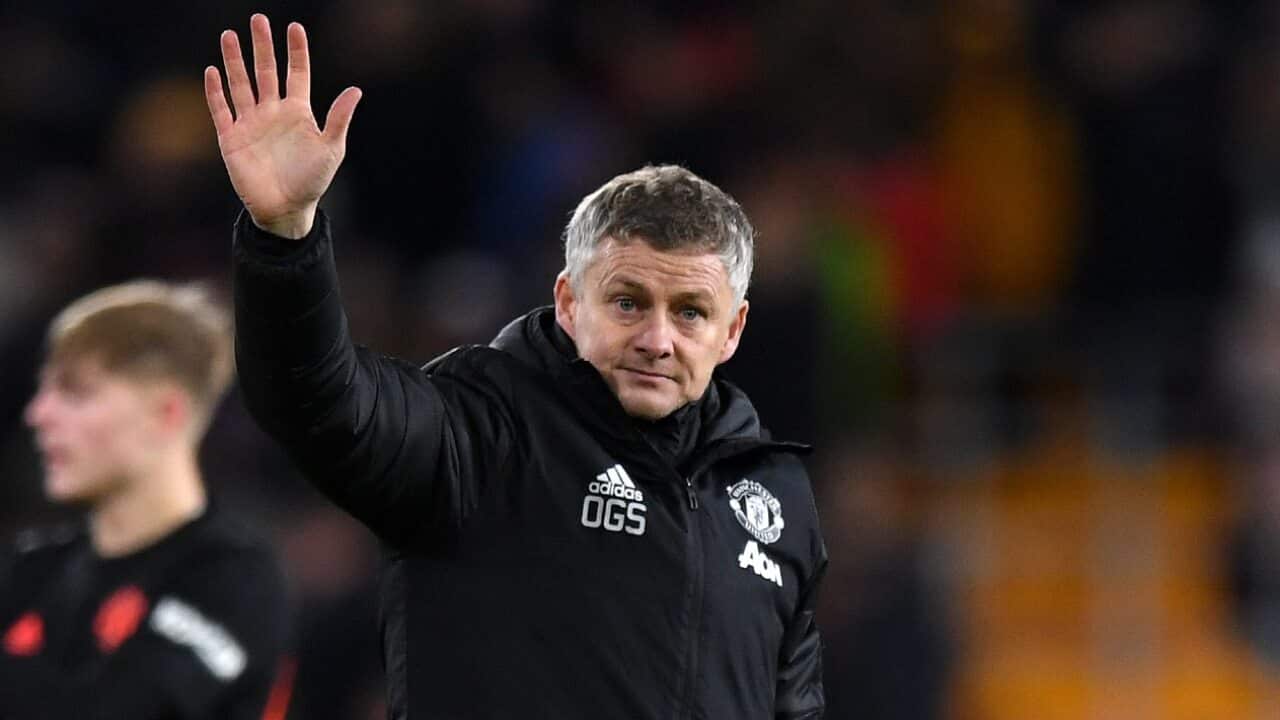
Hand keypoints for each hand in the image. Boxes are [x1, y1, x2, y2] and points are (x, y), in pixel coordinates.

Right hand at [204, 14, 360, 238]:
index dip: (296, 51)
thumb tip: (356, 90)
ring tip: (229, 35)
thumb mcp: (331, 149)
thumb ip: (339, 119)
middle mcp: (272, 112)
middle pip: (265, 71)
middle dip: (262, 46)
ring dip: (234, 61)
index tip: (294, 27)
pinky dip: (215, 92)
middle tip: (258, 19)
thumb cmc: (312, 180)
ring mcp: (251, 123)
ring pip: (240, 84)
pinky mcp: (232, 139)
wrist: (286, 209)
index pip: (296, 73)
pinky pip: (221, 110)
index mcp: (298, 112)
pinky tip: (211, 71)